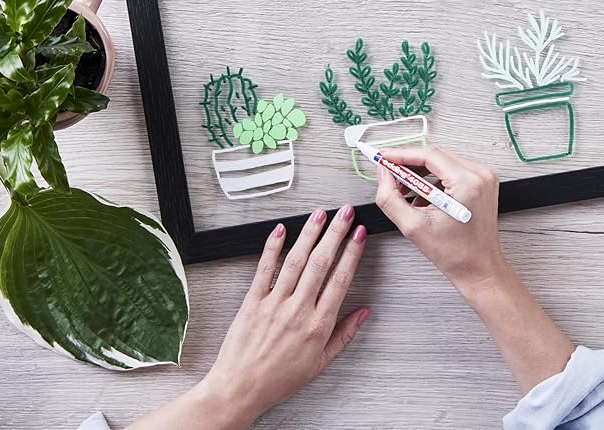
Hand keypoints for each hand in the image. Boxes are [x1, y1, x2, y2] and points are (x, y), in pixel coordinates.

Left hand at [194, 206, 368, 427]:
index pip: (341, 279)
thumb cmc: (278, 379)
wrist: (239, 389)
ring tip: (320, 214)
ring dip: (310, 233)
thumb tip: (363, 313)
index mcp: (318, 326)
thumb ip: (344, 335)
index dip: (352, 253)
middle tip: (345, 213)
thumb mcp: (320, 363)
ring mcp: (274, 304)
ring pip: (296, 260)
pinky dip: (273, 247)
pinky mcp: (252, 301)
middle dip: (335, 233)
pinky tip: (281, 229)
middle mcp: (298, 311)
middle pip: (321, 263)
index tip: (359, 235)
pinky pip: (264, 269)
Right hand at [374, 145, 507, 292]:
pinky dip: (434, 179)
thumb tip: (383, 175)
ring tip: (406, 191)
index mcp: (467, 183)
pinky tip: (423, 196)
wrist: (479, 269)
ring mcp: (484, 177)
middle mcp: (479, 175)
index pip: (428, 155)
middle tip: (390, 173)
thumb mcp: (413, 227)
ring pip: (443, 161)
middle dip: (409, 163)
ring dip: (421, 172)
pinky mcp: (482, 183)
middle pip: (436, 155)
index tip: (384, 157)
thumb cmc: (456, 254)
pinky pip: (452, 170)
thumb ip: (390, 197)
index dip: (401, 154)